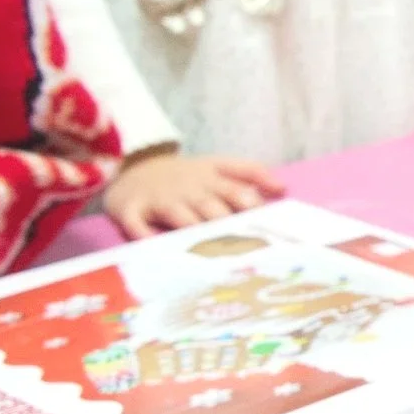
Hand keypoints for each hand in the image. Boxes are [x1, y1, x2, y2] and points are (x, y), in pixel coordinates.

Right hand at [102, 152, 282, 238]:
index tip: (268, 225)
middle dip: (225, 222)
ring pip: (179, 215)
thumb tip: (282, 189)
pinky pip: (136, 223)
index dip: (252, 205)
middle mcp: (188, 189)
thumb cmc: (186, 176)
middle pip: (211, 206)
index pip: (237, 189)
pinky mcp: (131, 209)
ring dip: (192, 228)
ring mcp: (159, 199)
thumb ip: (251, 172)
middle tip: (241, 244)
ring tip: (205, 247)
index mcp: (211, 178)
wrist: (134, 166)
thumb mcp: (218, 166)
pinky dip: (143, 234)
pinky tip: (153, 246)